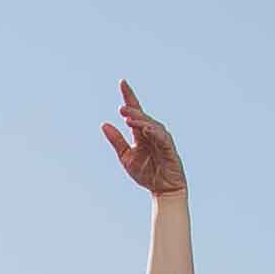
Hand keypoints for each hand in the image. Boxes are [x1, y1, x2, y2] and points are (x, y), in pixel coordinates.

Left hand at [99, 80, 184, 196]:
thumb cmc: (147, 173)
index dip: (129, 97)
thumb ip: (116, 141)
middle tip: (121, 108)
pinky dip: (154, 133)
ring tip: (129, 119)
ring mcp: (162, 140)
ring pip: (152, 125)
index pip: (135, 111)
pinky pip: (162, 138)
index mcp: (141, 133)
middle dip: (132, 111)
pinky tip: (146, 129)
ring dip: (141, 121)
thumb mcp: (126, 157)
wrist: (162, 190)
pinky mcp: (170, 149)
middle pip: (142, 117)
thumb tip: (104, 124)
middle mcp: (153, 133)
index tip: (122, 82)